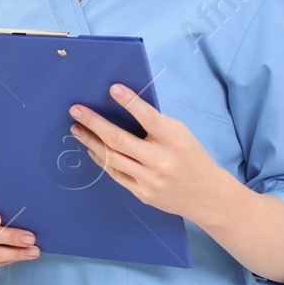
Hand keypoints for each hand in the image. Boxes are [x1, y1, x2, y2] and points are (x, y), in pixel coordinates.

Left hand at [69, 83, 235, 220]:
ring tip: (77, 129)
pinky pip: (115, 174)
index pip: (148, 117)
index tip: (112, 88)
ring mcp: (149, 179)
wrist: (207, 196)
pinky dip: (101, 159)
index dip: (130, 102)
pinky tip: (92, 148)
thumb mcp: (180, 133)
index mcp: (173, 140)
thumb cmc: (191, 157)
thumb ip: (155, 123)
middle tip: (76, 110)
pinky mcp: (142, 193)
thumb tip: (123, 107)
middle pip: (119, 140)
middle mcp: (160, 160)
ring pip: (112, 158)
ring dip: (90, 141)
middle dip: (93, 123)